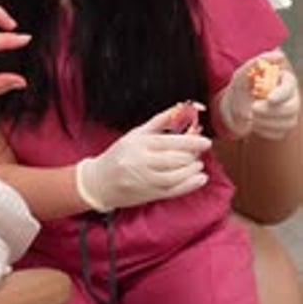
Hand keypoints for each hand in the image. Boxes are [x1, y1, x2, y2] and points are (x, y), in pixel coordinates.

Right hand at [75, 106, 210, 211]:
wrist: (98, 182)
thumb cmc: (118, 155)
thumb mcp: (135, 134)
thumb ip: (159, 122)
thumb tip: (180, 108)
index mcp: (139, 145)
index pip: (168, 143)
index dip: (190, 142)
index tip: (205, 141)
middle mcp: (141, 163)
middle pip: (174, 160)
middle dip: (192, 155)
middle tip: (201, 150)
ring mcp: (145, 181)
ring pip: (175, 176)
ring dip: (192, 170)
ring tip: (199, 164)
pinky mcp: (149, 195)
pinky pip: (173, 191)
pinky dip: (189, 186)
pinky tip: (200, 179)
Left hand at [220, 50, 300, 139]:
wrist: (233, 108)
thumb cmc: (240, 87)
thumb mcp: (243, 73)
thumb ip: (258, 62)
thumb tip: (279, 54)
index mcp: (283, 80)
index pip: (290, 86)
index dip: (282, 93)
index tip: (269, 98)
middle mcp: (290, 96)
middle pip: (292, 107)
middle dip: (271, 111)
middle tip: (253, 109)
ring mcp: (289, 112)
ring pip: (288, 122)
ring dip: (266, 122)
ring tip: (251, 116)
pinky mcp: (284, 127)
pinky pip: (280, 133)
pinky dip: (265, 131)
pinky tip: (256, 124)